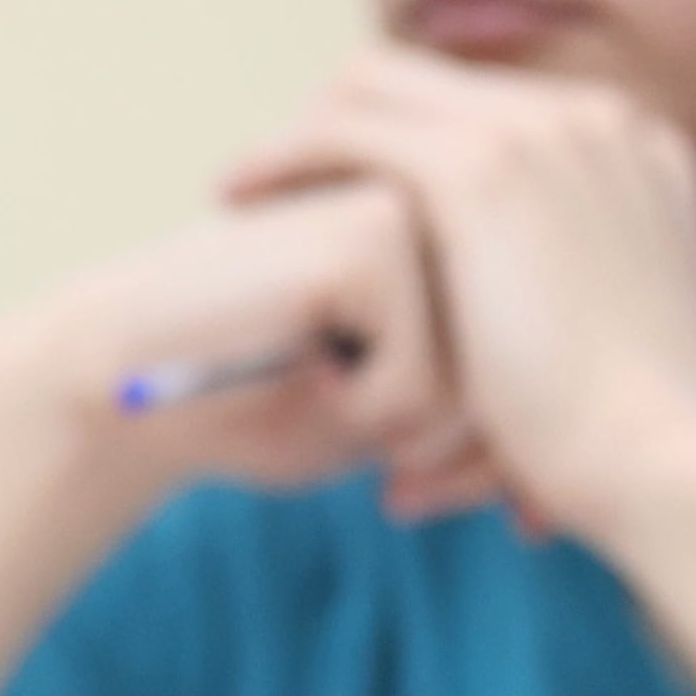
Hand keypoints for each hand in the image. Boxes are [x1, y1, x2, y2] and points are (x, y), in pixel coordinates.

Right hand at [0, 176, 505, 519]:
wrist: (125, 383)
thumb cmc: (258, 405)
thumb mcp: (397, 404)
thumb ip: (478, 386)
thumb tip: (570, 432)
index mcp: (467, 225)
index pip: (537, 355)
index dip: (501, 446)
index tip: (453, 495)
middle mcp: (452, 198)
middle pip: (523, 366)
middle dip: (474, 459)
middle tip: (409, 498)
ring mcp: (418, 202)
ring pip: (482, 379)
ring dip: (408, 432)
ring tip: (328, 404)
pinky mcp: (377, 231)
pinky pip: (421, 381)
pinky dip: (360, 409)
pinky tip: (299, 371)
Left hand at [222, 49, 695, 548]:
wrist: (674, 466)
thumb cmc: (648, 449)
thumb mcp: (632, 357)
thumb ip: (586, 318)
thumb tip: (536, 345)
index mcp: (635, 154)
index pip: (489, 110)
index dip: (406, 144)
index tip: (348, 192)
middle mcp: (594, 122)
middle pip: (428, 79)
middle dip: (344, 124)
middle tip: (275, 180)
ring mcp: (542, 135)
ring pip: (375, 88)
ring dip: (302, 136)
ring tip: (243, 189)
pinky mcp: (484, 172)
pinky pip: (348, 130)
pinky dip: (285, 155)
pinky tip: (238, 196)